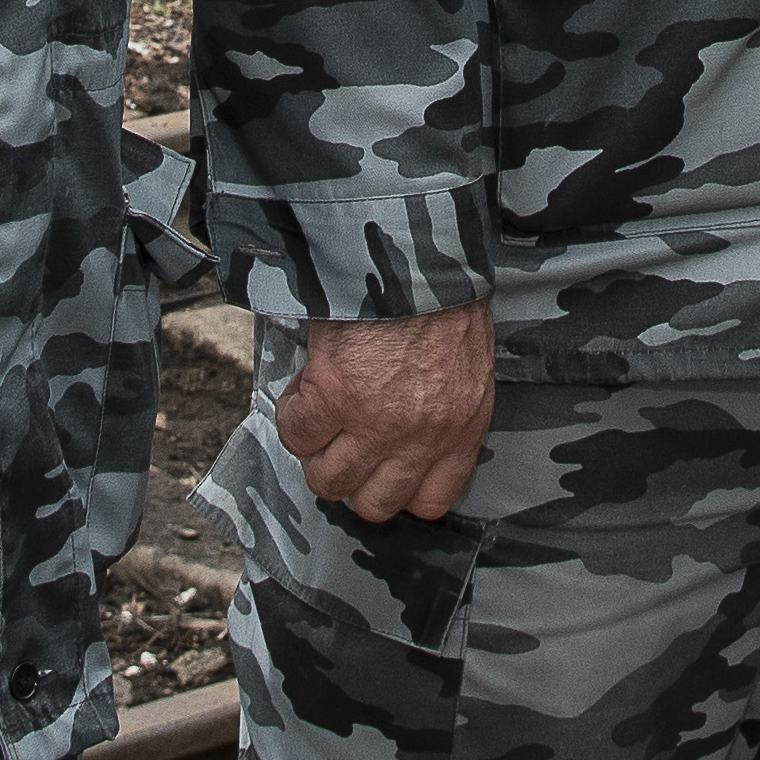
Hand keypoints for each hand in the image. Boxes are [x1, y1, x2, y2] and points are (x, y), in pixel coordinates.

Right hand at [276, 301, 496, 521]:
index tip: (382, 469)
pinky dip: (294, 414)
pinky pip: (298, 435)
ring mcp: (375, 423)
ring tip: (320, 412)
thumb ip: (442, 410)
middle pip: (373, 503)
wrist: (416, 256)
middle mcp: (419, 438)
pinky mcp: (335, 397)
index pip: (430, 500)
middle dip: (352, 476)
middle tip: (342, 440)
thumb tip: (407, 430)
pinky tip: (307, 385)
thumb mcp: (465, 366)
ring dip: (317, 451)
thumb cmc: (443, 297)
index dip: (398, 490)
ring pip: (328, 479)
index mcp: (461, 430)